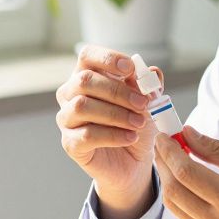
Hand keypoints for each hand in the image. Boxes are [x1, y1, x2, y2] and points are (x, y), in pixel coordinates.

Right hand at [56, 45, 163, 218]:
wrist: (133, 162)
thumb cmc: (135, 124)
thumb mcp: (147, 102)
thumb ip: (147, 85)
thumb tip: (151, 72)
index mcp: (88, 76)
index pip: (87, 56)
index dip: (107, 58)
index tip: (130, 68)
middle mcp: (71, 94)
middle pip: (84, 80)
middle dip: (117, 91)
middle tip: (143, 104)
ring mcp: (67, 119)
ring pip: (82, 106)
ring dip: (116, 113)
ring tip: (139, 123)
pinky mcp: (70, 143)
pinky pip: (86, 135)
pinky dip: (113, 135)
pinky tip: (130, 137)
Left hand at [153, 126, 218, 218]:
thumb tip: (189, 133)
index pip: (186, 172)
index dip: (169, 151)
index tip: (164, 135)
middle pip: (173, 191)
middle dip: (163, 164)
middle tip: (164, 145)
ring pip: (174, 207)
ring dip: (168, 181)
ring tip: (172, 160)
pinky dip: (181, 198)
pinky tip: (188, 182)